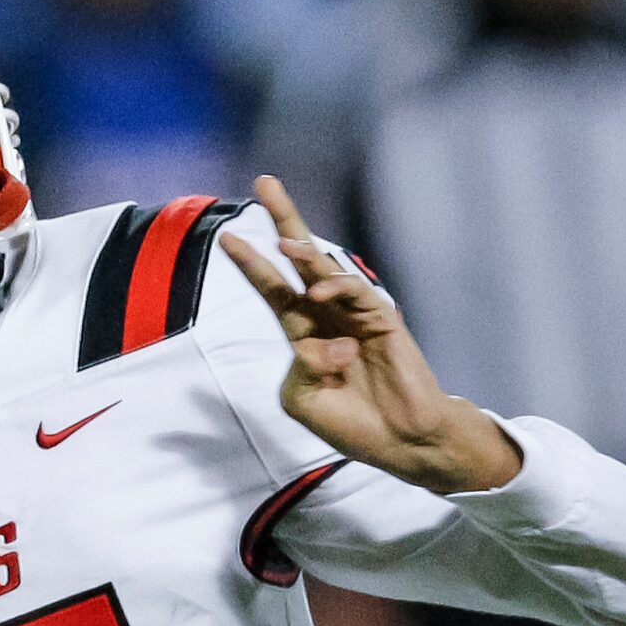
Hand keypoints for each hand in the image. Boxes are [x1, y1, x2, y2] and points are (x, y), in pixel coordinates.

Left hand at [219, 175, 519, 494]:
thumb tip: (322, 342)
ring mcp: (356, 314)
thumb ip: (300, 371)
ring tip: (284, 245)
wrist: (399, 442)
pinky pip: (357, 293)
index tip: (226, 237)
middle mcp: (328, 315)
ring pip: (327, 269)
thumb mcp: (303, 402)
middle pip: (301, 259)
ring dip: (305, 254)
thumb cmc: (351, 425)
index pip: (274, 290)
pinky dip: (337, 288)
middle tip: (264, 183)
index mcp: (304, 333)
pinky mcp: (383, 320)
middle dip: (284, 221)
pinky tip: (318, 290)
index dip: (252, 264)